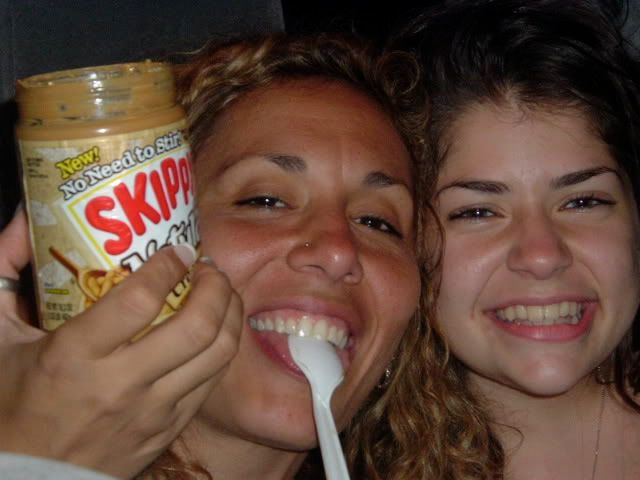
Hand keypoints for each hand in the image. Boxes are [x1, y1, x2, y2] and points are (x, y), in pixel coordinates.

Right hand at [0, 207, 242, 478]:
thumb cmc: (10, 404)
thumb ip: (4, 273)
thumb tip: (23, 223)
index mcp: (73, 357)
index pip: (139, 301)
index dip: (169, 266)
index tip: (180, 250)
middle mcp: (120, 385)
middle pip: (196, 327)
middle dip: (216, 287)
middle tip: (210, 269)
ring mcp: (151, 412)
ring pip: (217, 355)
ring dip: (230, 314)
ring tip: (222, 293)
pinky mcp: (167, 430)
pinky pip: (211, 382)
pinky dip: (223, 348)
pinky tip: (216, 329)